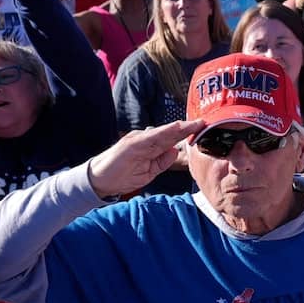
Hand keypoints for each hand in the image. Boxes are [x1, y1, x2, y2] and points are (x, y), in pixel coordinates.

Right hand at [88, 119, 205, 198]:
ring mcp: (138, 140)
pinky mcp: (131, 144)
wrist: (98, 180)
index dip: (187, 133)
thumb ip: (162, 162)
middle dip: (188, 127)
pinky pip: (151, 137)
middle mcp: (145, 139)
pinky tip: (176, 129)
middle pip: (171, 132)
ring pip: (164, 132)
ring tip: (195, 124)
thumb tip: (176, 151)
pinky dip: (164, 132)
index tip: (202, 129)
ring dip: (180, 128)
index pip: (172, 138)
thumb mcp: (148, 172)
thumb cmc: (122, 175)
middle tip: (205, 122)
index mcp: (150, 146)